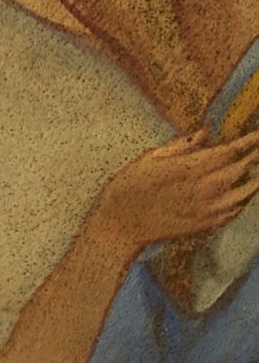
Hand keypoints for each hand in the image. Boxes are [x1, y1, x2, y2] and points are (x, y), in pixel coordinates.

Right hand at [89, 132, 258, 256]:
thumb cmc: (127, 190)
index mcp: (189, 169)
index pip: (230, 150)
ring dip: (254, 182)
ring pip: (242, 194)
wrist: (117, 229)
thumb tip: (205, 133)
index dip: (249, 141)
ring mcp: (203, 211)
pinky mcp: (200, 226)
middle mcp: (201, 190)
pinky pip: (230, 214)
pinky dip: (241, 203)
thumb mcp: (149, 158)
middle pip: (241, 169)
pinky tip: (243, 196)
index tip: (258, 134)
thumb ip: (181, 146)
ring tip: (258, 174)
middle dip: (255, 157)